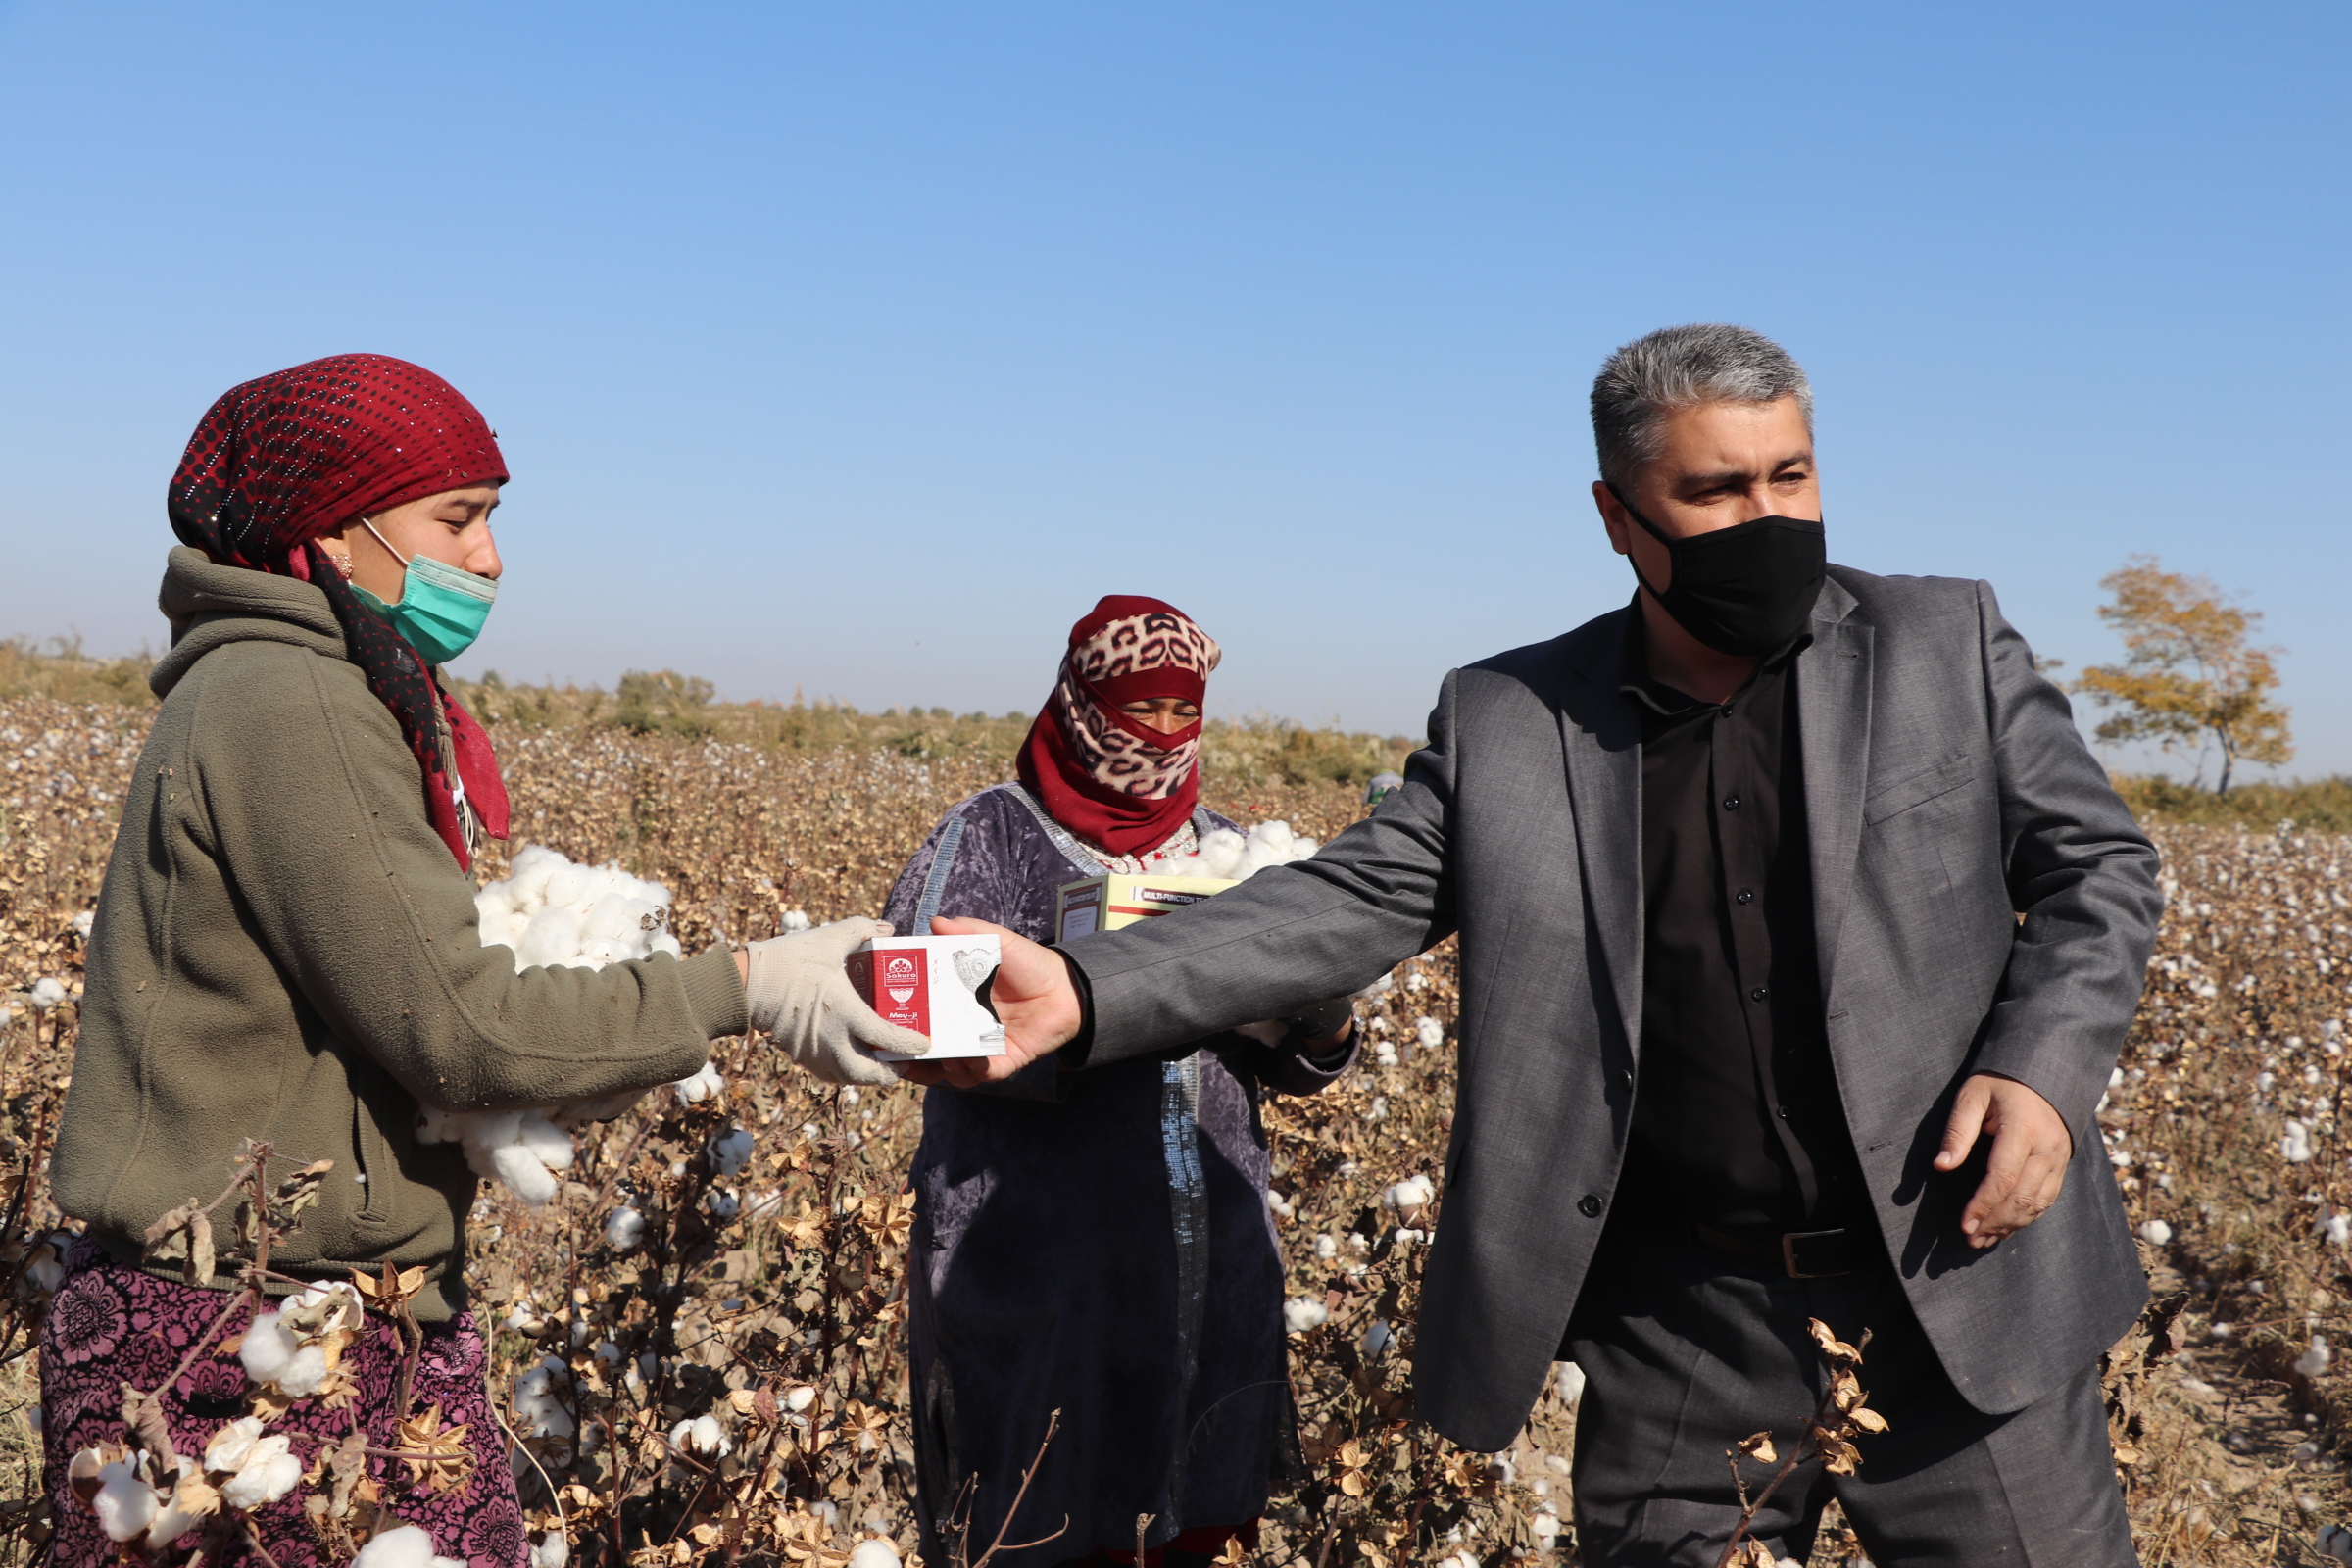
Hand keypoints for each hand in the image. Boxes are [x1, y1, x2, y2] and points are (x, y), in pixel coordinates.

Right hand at [743, 918, 930, 1087]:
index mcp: (844, 1010)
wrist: (746, 983)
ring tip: (880, 1066)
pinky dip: (844, 1073)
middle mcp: (831, 1038)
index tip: (924, 1044)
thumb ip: (861, 930)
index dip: (908, 1044)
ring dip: (866, 1075)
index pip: (885, 1036)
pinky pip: (827, 1073)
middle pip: (867, 1072)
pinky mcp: (798, 1054)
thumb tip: (887, 929)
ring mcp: (813, 1050)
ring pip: (846, 1077)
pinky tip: (850, 1060)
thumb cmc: (789, 959)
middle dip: (888, 1074)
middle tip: (902, 1065)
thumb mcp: (828, 939)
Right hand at [894, 917, 1080, 1088]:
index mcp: (955, 1004)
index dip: (901, 1023)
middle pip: (929, 1051)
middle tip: (897, 1049)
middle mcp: (964, 1031)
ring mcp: (982, 1048)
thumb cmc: (1028, 963)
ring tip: (933, 1054)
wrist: (1066, 986)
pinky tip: (968, 1058)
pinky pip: (983, 1074)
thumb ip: (968, 931)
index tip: (885, 1018)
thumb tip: (936, 922)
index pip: (920, 1018)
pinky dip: (973, 1070)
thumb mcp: (996, 941)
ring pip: (951, 1071)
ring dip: (938, 1067)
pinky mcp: (1004, 1061)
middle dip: (910, 1055)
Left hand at [1935, 1072, 2073, 1247]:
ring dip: (2010, 1225)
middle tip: (1970, 1238)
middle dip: (1995, 1222)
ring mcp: (2059, 1158)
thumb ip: (1958, 1131)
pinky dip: (2027, 1217)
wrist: (2044, 1074)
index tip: (1964, 1223)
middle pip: (2022, 1196)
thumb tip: (1941, 1165)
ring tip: (1983, 1239)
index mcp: (2024, 1129)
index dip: (1983, 1205)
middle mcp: (2047, 1147)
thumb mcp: (1972, 1096)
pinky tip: (2006, 1227)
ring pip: (2037, 1203)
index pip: (2003, 1177)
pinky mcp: (2062, 1165)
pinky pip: (2047, 1199)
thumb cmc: (2001, 1084)